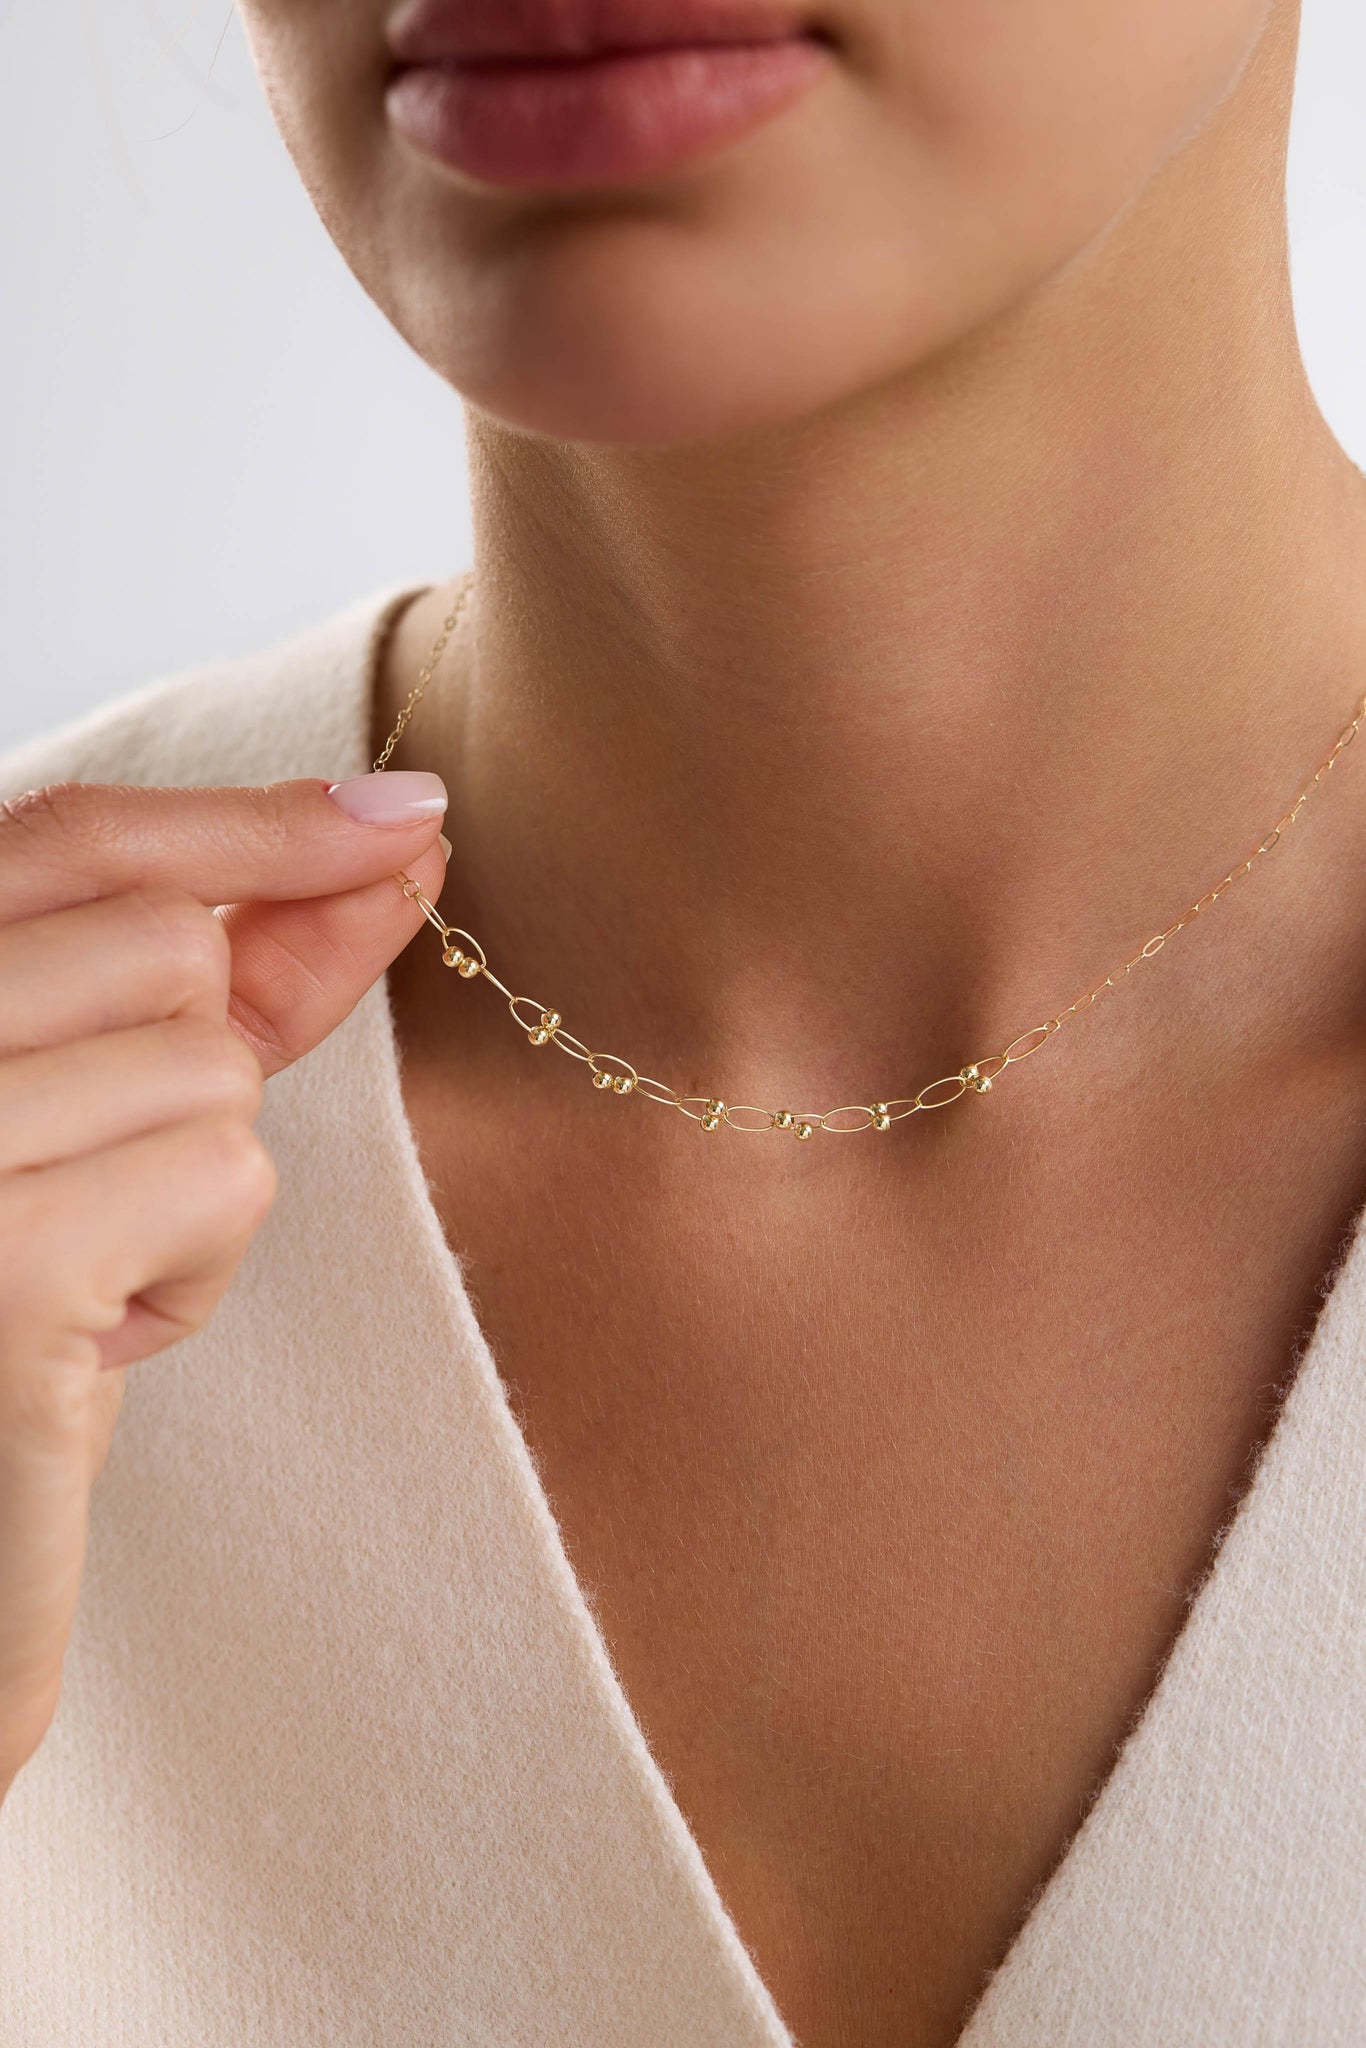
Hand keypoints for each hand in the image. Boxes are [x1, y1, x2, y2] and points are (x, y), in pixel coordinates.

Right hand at [0, 770, 448, 1798]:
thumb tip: (388, 839)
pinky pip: (219, 1179)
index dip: (253, 824)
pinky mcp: (2, 1261)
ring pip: (206, 1062)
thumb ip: (214, 980)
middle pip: (160, 945)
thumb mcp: (99, 1126)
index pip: (73, 838)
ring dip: (187, 1183)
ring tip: (75, 1286)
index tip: (407, 816)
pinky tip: (91, 1346)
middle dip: (193, 1059)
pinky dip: (195, 1270)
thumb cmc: (9, 1337)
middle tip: (98, 1193)